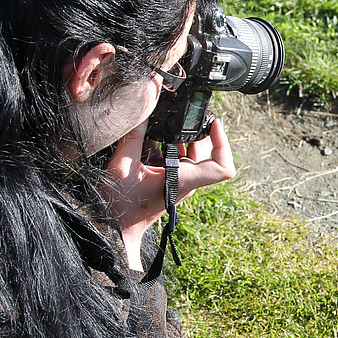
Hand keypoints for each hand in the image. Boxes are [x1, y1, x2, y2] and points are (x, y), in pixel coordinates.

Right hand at [101, 118, 234, 269]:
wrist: (115, 228)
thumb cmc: (120, 206)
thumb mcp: (122, 166)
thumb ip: (133, 136)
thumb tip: (141, 108)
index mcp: (182, 180)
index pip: (221, 168)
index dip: (223, 143)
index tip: (213, 124)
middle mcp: (185, 181)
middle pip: (204, 152)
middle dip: (195, 130)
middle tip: (183, 113)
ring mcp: (177, 182)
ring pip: (188, 153)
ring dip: (177, 137)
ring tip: (162, 121)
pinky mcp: (167, 181)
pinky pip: (175, 159)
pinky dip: (165, 145)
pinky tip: (149, 136)